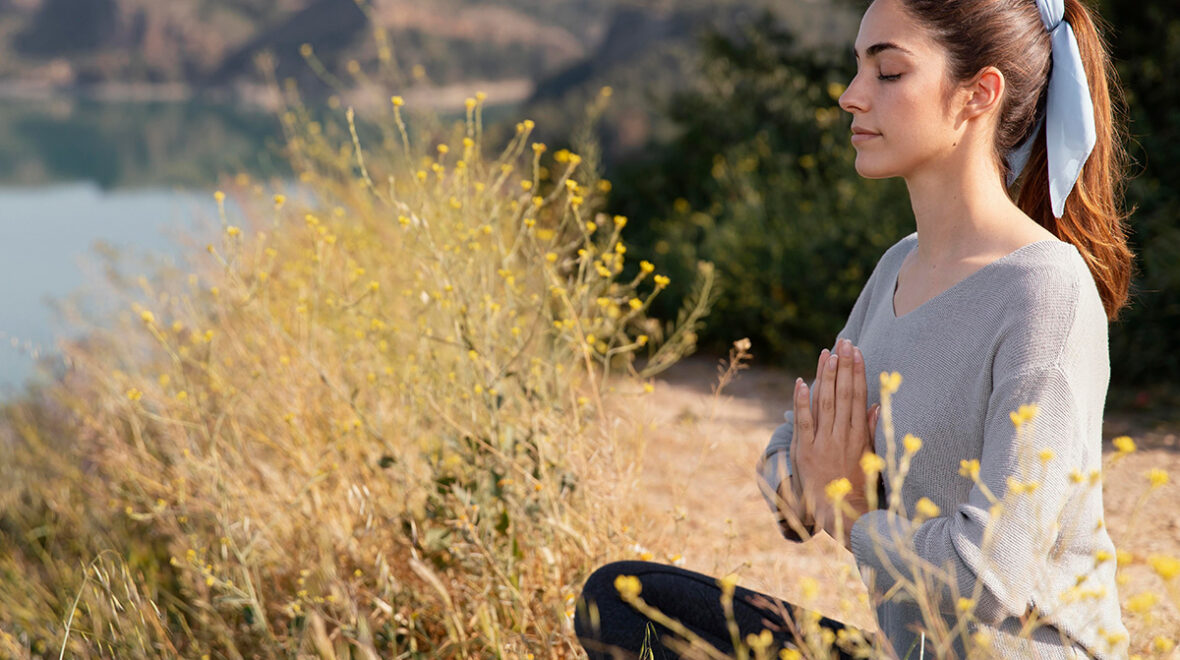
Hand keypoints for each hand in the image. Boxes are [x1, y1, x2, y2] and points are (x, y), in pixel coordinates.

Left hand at [792, 338, 880, 546]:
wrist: (840, 512)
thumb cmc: (857, 483)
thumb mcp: (870, 456)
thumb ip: (870, 429)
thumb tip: (875, 405)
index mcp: (859, 435)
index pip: (858, 396)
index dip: (857, 372)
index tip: (856, 352)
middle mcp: (842, 435)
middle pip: (843, 394)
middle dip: (843, 367)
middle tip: (843, 342)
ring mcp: (823, 442)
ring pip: (825, 403)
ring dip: (826, 377)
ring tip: (827, 354)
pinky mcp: (806, 451)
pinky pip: (804, 422)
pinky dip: (802, 402)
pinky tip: (802, 382)